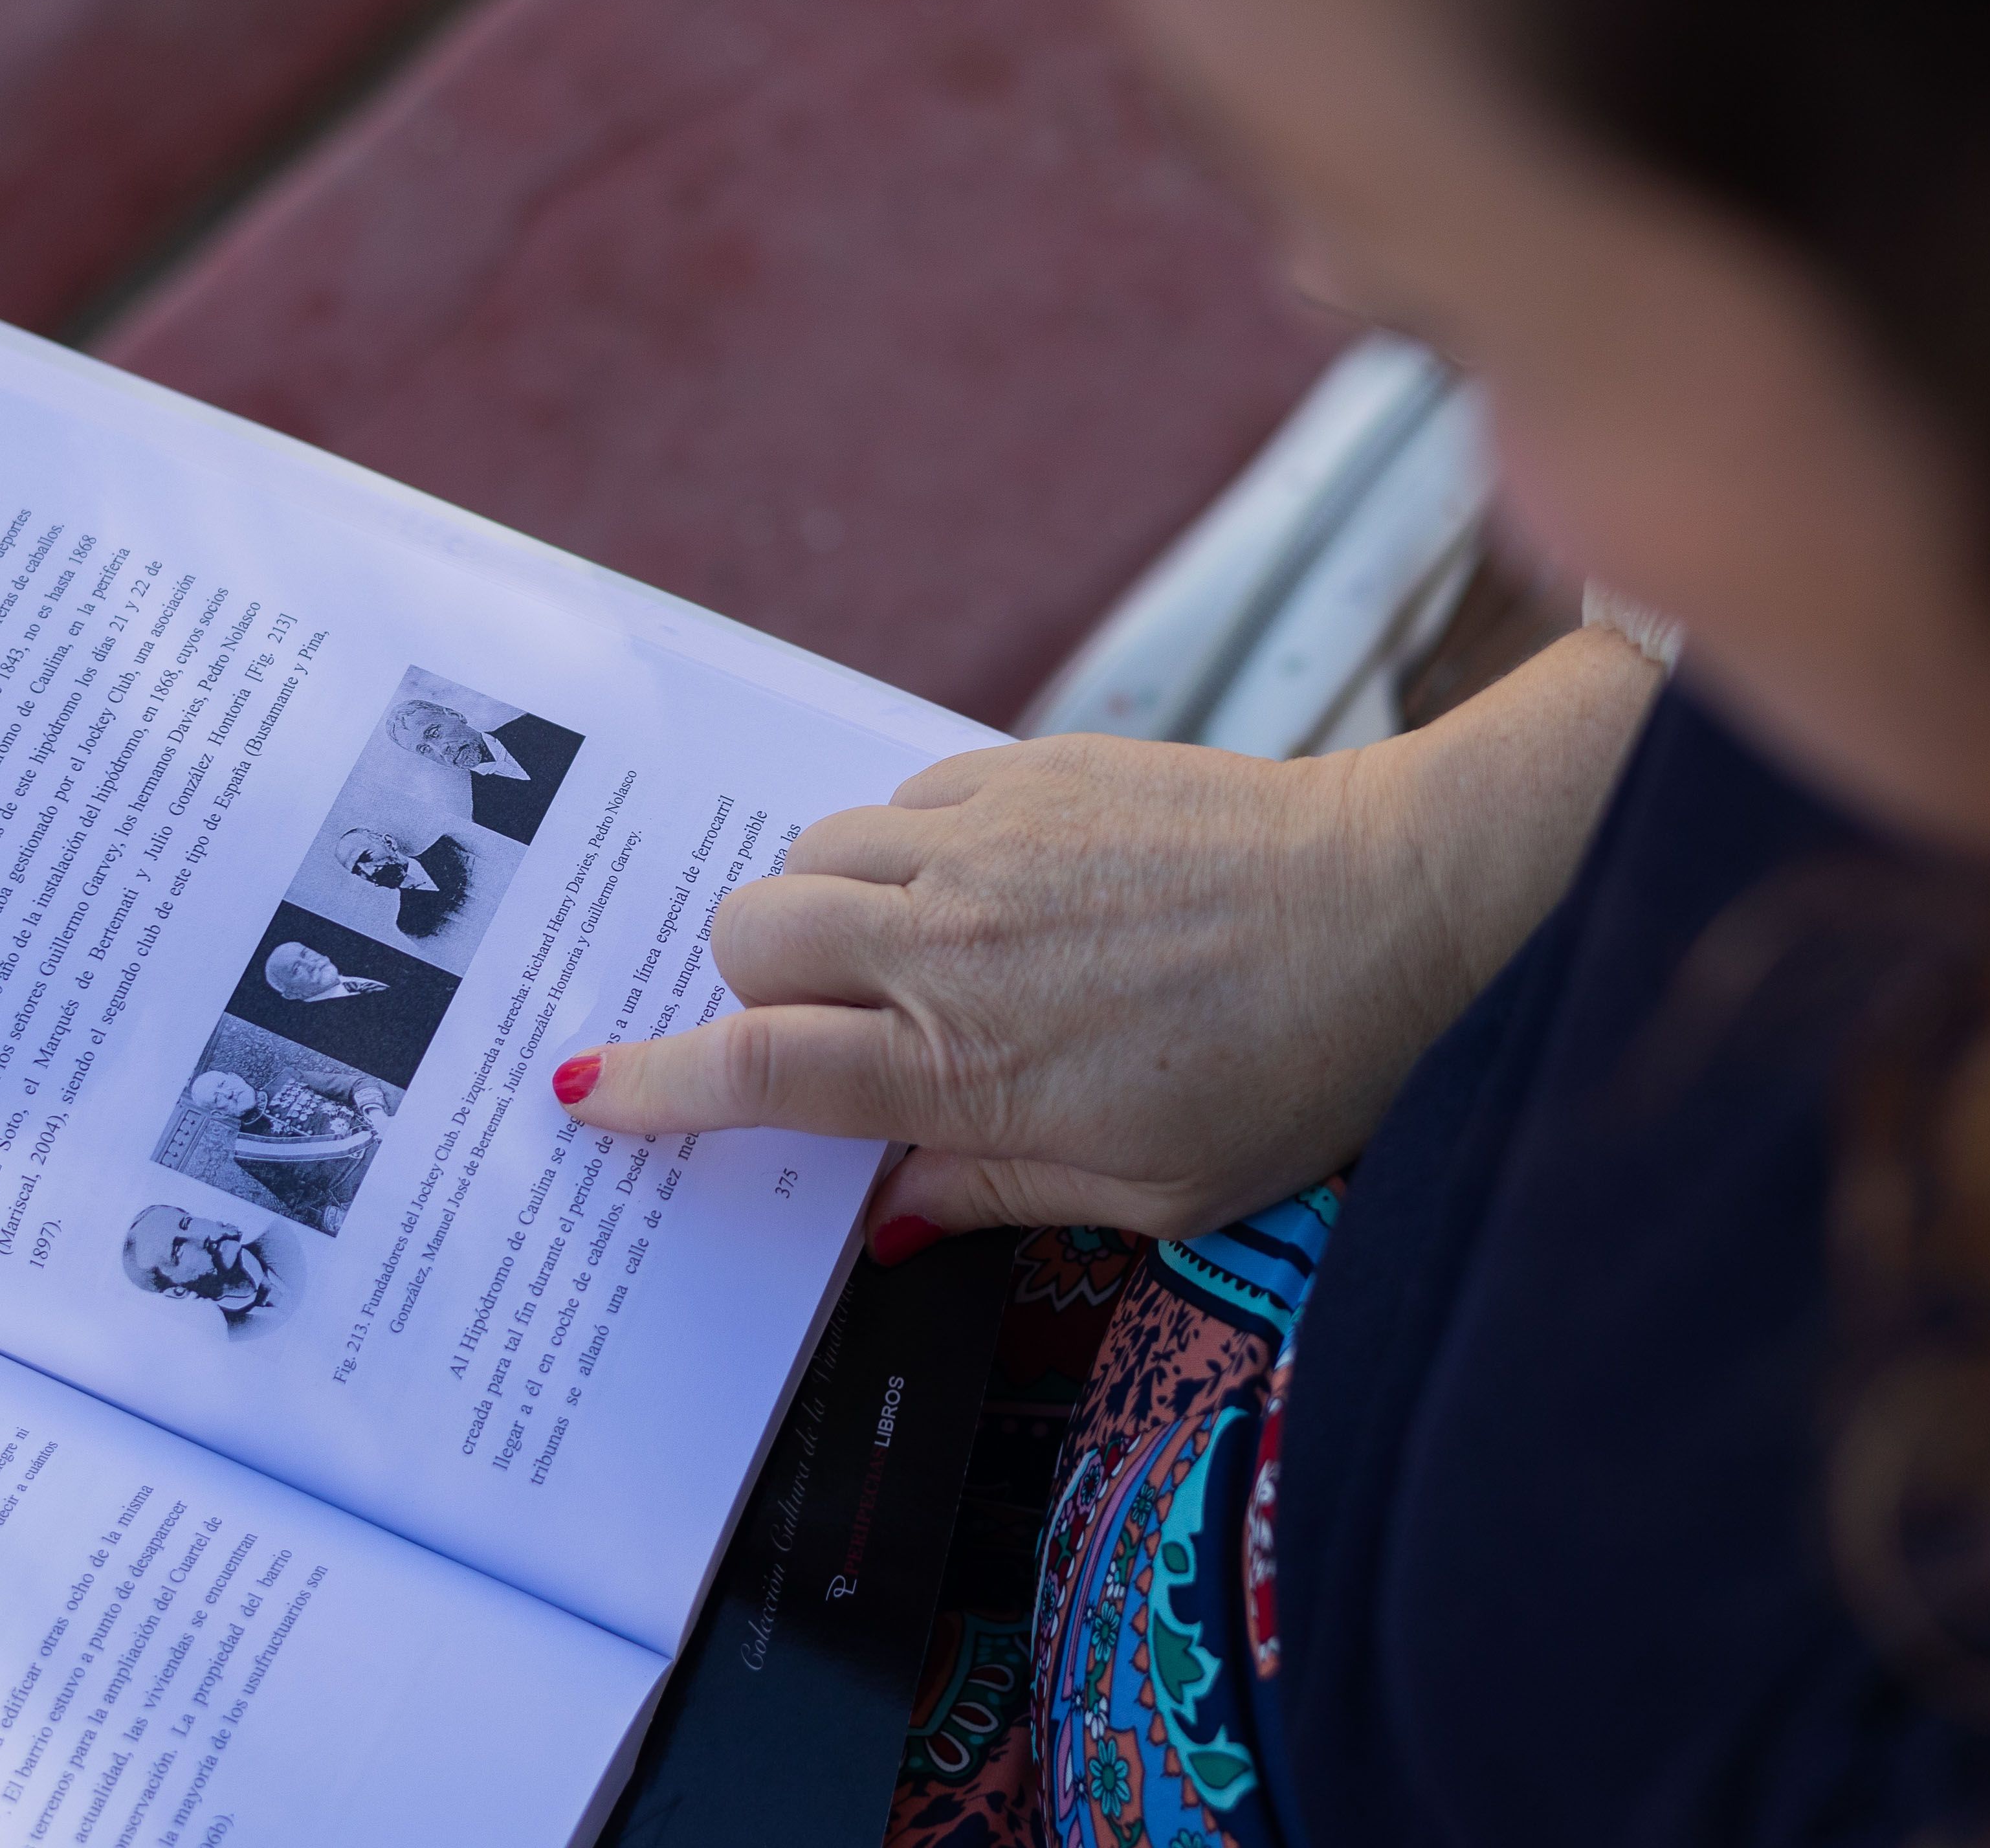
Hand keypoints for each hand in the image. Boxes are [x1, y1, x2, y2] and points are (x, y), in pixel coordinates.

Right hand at [559, 627, 1658, 1242]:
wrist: (1400, 901)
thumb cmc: (1292, 1070)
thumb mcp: (1150, 1191)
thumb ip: (991, 1191)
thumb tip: (873, 1222)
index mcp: (965, 1061)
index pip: (754, 1068)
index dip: (653, 1085)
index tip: (589, 1094)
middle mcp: (949, 938)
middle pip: (748, 936)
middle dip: (744, 985)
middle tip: (817, 1029)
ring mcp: (986, 837)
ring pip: (810, 852)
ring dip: (821, 909)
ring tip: (902, 957)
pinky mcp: (1031, 767)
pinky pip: (899, 797)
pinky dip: (900, 845)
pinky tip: (973, 887)